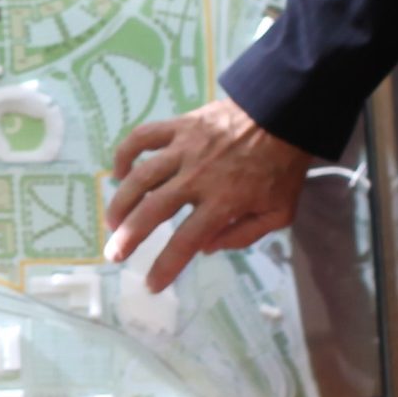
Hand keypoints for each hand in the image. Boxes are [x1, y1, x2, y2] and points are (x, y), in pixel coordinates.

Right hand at [103, 95, 313, 292]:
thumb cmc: (283, 165)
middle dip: (128, 237)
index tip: (151, 284)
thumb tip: (206, 248)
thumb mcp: (279, 212)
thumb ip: (244, 236)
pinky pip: (143, 137)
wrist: (285, 112)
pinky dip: (125, 154)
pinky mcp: (179, 126)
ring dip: (120, 202)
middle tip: (113, 254)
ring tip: (112, 222)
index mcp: (223, 202)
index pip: (186, 241)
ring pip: (140, 177)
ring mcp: (185, 149)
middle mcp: (197, 177)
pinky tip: (119, 172)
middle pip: (152, 211)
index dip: (165, 266)